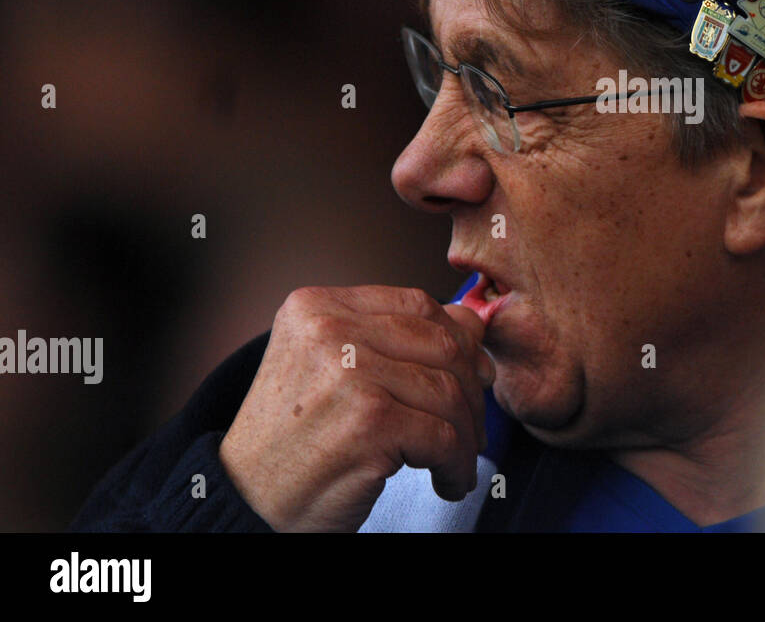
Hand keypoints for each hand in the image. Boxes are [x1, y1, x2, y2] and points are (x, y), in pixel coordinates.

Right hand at [218, 285, 493, 531]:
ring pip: (449, 391)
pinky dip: (457, 464)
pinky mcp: (368, 421)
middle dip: (471, 388)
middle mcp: (329, 329)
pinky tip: (449, 480)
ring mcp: (348, 372)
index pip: (416, 304)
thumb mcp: (335, 368)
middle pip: (442, 343)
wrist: (246, 502)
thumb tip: (476, 322)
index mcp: (317, 306)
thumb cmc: (297, 438)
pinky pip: (444, 436)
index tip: (473, 374)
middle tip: (472, 424)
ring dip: (466, 433)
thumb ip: (395, 338)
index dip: (458, 340)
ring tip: (459, 458)